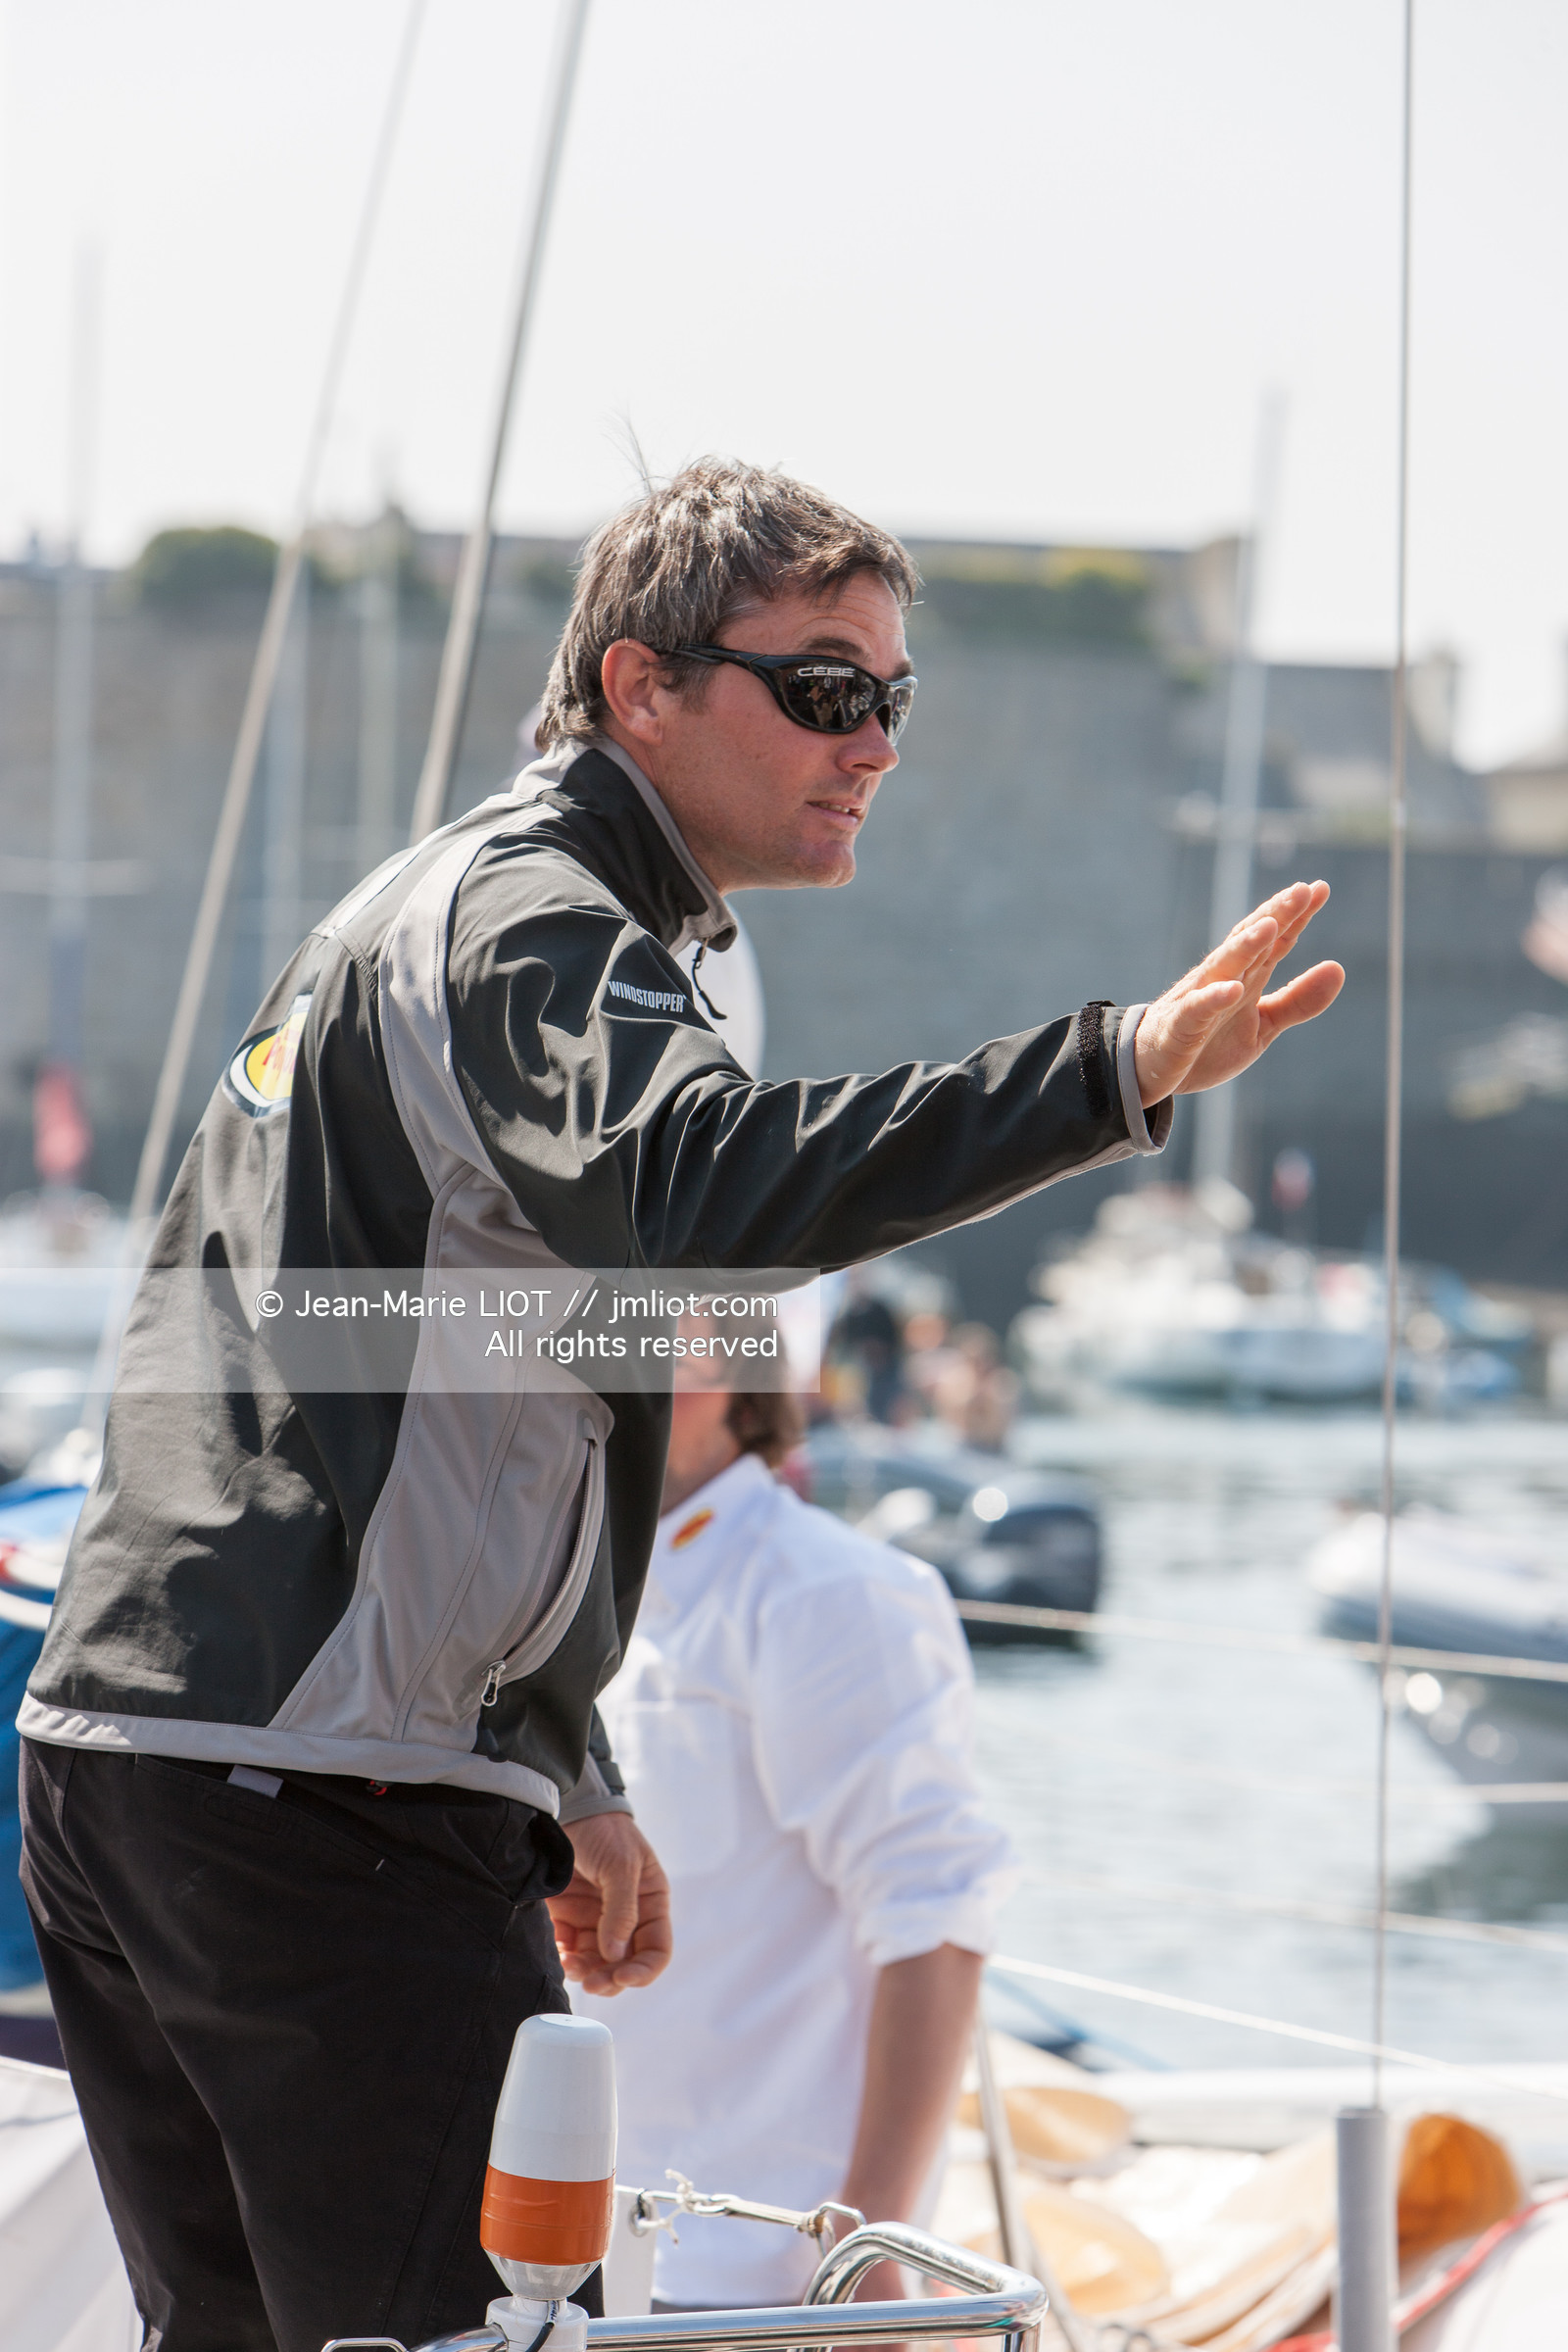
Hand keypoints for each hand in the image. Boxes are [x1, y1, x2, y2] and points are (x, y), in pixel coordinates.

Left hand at [546, 1811, 671, 1995]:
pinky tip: (560, 1958)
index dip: (644, 1970)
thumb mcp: (621, 1865)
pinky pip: (569, 1952)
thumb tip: (616, 1955)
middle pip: (625, 1964)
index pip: (656, 1949)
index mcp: (649, 1903)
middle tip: (593, 1983)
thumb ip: (622, 1909)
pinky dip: (565, 1961)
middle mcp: (625, 1918)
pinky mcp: (567, 1920)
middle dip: (611, 1978)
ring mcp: (595, 1921)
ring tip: (572, 1968)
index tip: (624, 1977)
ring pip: (596, 1964)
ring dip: (586, 1973)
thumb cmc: (604, 1831)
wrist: (566, 1810)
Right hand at [1134, 879, 1343, 1106]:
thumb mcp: (1263, 1026)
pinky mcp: (1181, 1025)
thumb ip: (1298, 1000)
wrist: (1154, 1070)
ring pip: (1224, 966)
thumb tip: (1338, 968)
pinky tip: (1233, 988)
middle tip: (1301, 891)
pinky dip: (1214, 998)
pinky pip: (1197, 1009)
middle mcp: (1223, 978)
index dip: (1296, 915)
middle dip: (1275, 916)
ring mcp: (1199, 998)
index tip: (1320, 888)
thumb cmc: (1207, 1043)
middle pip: (1250, 941)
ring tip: (1270, 926)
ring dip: (1245, 946)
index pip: (1274, 940)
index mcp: (1245, 976)